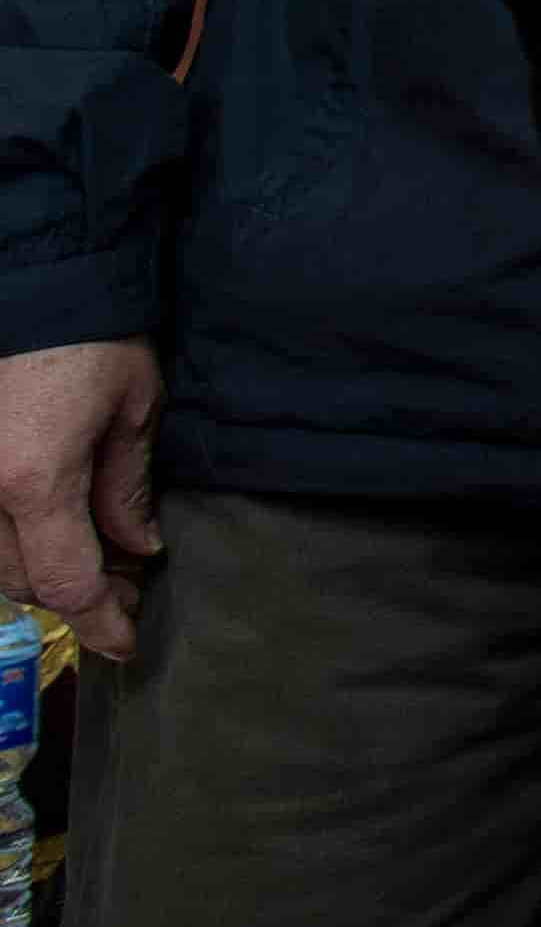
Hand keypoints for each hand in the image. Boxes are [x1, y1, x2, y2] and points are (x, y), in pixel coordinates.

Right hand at [0, 340, 159, 660]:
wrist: (33, 282)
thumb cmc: (92, 338)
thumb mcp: (133, 409)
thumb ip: (128, 489)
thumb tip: (139, 547)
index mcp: (33, 483)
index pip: (67, 583)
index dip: (101, 621)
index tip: (128, 643)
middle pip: (24, 582)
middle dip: (79, 597)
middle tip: (130, 587)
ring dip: (43, 572)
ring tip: (101, 557)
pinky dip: (16, 543)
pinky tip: (57, 530)